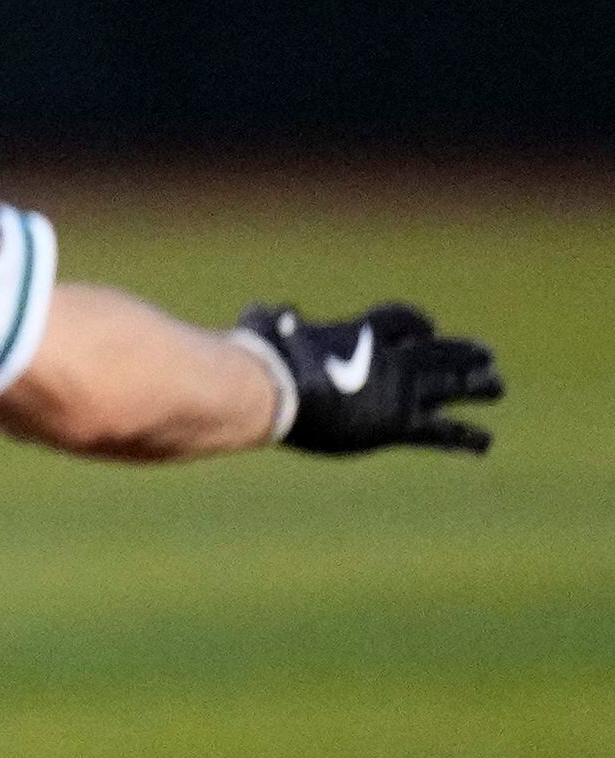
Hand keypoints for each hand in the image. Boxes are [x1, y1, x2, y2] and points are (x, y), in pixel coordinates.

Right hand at [233, 302, 505, 455]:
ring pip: (454, 383)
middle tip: (485, 355)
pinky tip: (485, 443)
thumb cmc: (262, 357)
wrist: (277, 388)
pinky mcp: (400, 422)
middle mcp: (390, 357)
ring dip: (479, 384)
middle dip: (463, 352)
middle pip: (440, 350)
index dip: (418, 324)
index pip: (401, 320)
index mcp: (360, 331)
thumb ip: (271, 319)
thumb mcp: (265, 325)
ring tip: (497, 387)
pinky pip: (442, 431)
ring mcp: (400, 389)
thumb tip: (267, 314)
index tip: (428, 329)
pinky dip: (466, 437)